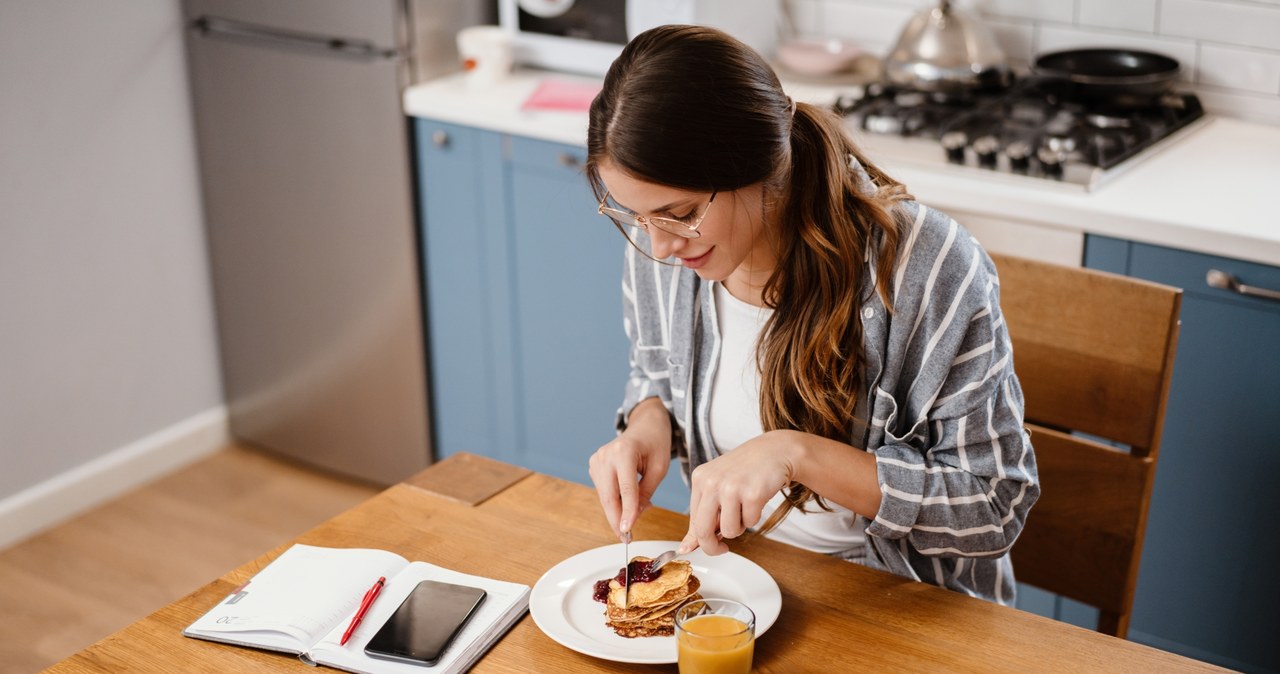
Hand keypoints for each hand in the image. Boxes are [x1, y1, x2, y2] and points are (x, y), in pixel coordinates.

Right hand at [588, 398, 671, 540]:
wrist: (644, 425)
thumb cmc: (655, 443)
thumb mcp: (659, 468)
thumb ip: (646, 492)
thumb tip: (633, 516)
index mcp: (624, 450)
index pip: (626, 488)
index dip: (627, 511)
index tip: (628, 530)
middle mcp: (606, 454)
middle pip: (609, 495)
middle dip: (616, 519)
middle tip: (626, 538)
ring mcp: (597, 459)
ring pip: (604, 496)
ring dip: (616, 511)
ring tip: (631, 519)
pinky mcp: (594, 465)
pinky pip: (603, 491)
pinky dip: (614, 501)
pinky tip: (626, 503)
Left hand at [680, 431, 797, 555]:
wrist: (775, 451)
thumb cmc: (746, 470)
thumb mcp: (718, 486)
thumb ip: (703, 515)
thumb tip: (686, 547)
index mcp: (700, 478)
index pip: (693, 521)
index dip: (701, 540)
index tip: (711, 545)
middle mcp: (712, 482)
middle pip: (703, 531)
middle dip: (713, 547)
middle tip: (723, 549)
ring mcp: (731, 487)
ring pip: (729, 531)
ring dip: (740, 527)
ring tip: (745, 507)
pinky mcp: (752, 494)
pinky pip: (750, 523)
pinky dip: (755, 517)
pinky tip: (757, 499)